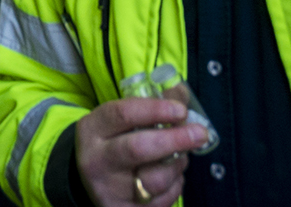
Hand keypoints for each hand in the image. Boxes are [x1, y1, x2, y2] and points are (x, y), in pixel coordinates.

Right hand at [74, 98, 210, 205]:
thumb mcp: (121, 120)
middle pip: (138, 148)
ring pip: (154, 179)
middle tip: (200, 133)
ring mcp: (109, 190)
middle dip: (175, 139)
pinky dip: (175, 185)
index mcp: (93, 130)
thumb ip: (151, 105)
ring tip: (182, 157)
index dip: (155, 110)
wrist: (91, 182)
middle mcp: (96, 161)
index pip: (122, 114)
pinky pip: (162, 201)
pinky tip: (171, 176)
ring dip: (177, 165)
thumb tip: (182, 94)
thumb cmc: (113, 142)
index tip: (181, 110)